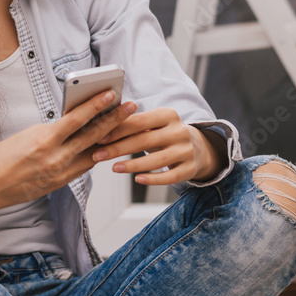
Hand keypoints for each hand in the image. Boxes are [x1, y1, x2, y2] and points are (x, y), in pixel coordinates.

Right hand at [0, 91, 136, 219]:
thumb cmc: (0, 157)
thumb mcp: (26, 135)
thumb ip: (52, 130)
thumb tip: (73, 121)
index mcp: (43, 140)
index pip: (76, 119)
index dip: (96, 105)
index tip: (111, 93)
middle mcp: (55, 158)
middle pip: (92, 136)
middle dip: (114, 120)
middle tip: (131, 106)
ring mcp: (60, 173)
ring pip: (93, 153)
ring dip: (111, 138)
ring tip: (125, 126)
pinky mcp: (60, 183)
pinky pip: (84, 166)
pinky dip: (95, 154)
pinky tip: (106, 145)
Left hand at [90, 108, 223, 184]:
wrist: (198, 147)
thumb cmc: (164, 133)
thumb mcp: (153, 124)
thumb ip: (133, 124)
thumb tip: (100, 125)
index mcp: (168, 115)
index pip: (139, 121)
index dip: (118, 130)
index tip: (98, 138)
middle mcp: (179, 131)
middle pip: (144, 141)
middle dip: (118, 148)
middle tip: (97, 155)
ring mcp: (187, 150)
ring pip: (156, 160)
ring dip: (132, 165)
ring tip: (113, 168)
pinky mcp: (190, 168)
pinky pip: (169, 177)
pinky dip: (153, 179)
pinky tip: (137, 180)